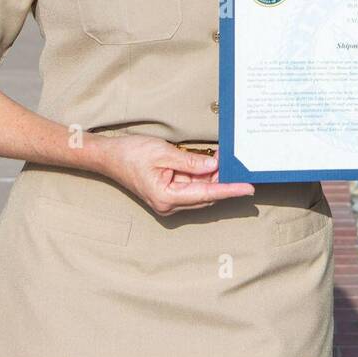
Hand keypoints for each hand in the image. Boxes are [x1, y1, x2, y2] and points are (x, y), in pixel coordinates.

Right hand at [104, 135, 253, 215]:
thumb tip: (213, 166)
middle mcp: (168, 204)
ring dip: (214, 177)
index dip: (229, 190)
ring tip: (229, 161)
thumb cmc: (131, 154)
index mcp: (166, 197)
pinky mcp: (168, 192)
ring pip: (200, 191)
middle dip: (225, 181)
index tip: (248, 188)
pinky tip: (213, 163)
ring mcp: (168, 200)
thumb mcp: (163, 153)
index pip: (206, 194)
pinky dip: (203, 175)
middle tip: (243, 168)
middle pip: (206, 195)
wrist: (109, 156)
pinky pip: (192, 186)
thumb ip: (190, 161)